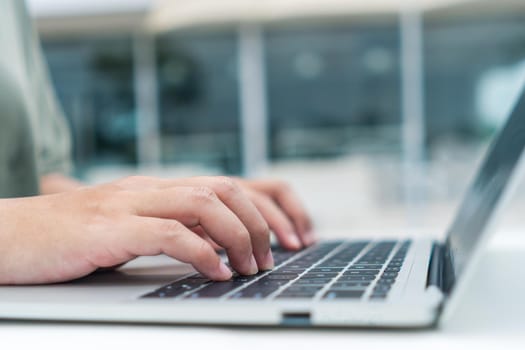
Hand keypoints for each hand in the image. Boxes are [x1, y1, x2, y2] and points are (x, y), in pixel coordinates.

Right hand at [0, 176, 312, 284]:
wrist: (9, 234)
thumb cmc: (70, 237)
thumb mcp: (131, 228)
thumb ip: (169, 229)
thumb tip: (214, 248)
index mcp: (160, 188)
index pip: (230, 182)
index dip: (270, 206)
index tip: (293, 236)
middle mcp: (151, 188)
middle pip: (227, 187)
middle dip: (263, 221)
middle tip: (276, 256)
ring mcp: (130, 204)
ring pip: (204, 202)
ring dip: (239, 236)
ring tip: (252, 267)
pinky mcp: (108, 228)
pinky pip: (169, 233)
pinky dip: (201, 252)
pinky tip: (216, 273)